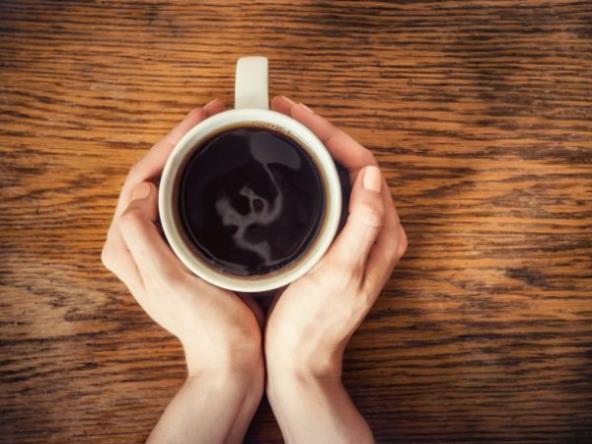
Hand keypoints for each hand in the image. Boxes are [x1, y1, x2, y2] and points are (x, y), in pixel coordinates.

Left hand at [101, 99, 263, 442]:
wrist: (231, 354)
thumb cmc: (206, 323)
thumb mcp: (167, 281)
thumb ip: (140, 237)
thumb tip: (141, 192)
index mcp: (127, 245)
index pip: (139, 179)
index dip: (167, 146)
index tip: (197, 123)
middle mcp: (138, 241)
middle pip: (152, 175)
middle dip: (180, 141)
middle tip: (211, 115)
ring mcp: (161, 242)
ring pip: (168, 183)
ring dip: (188, 153)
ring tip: (216, 129)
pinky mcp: (183, 245)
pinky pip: (183, 198)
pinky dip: (198, 175)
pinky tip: (218, 164)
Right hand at [264, 96, 406, 443]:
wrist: (299, 360)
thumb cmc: (314, 323)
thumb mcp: (340, 273)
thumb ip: (362, 225)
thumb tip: (371, 175)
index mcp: (382, 234)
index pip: (364, 166)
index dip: (331, 134)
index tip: (297, 115)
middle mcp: (375, 231)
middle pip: (354, 166)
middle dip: (322, 134)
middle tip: (286, 114)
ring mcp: (356, 236)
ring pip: (341, 178)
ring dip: (317, 150)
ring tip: (286, 129)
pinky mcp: (337, 243)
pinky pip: (331, 196)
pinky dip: (313, 174)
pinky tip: (291, 167)